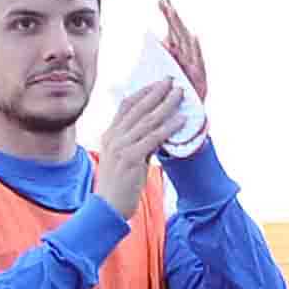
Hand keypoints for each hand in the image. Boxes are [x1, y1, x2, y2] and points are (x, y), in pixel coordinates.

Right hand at [94, 77, 182, 215]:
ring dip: (167, 105)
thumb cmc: (119, 186)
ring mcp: (121, 147)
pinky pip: (153, 138)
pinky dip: (168, 127)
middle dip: (157, 92)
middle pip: (138, 108)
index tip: (158, 83)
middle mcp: (114, 137)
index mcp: (111, 134)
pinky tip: (181, 120)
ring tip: (180, 95)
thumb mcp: (124, 158)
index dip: (143, 92)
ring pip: (148, 120)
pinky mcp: (130, 158)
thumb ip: (136, 143)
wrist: (107, 207)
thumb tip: (155, 133)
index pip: (127, 105)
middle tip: (173, 81)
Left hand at [154, 0, 208, 107]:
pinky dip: (195, 50)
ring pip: (188, 46)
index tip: (161, 0)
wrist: (186, 126)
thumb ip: (161, 60)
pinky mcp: (201, 81)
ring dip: (181, 29)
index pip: (172, 33)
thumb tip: (159, 41)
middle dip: (172, 17)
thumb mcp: (159, 80)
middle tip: (164, 0)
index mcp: (178, 59)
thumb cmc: (171, 104)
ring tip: (173, 14)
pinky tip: (191, 37)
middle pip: (179, 35)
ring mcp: (195, 71)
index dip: (168, 16)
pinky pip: (198, 63)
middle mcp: (188, 62)